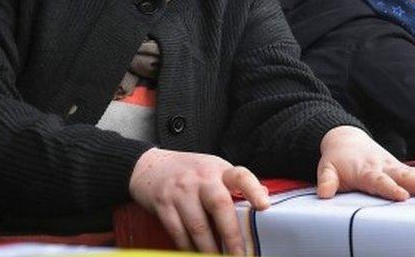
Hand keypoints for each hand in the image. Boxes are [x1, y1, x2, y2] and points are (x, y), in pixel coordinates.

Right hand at [129, 148, 269, 254]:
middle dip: (232, 235)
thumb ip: (236, 184)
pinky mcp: (164, 204)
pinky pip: (178, 232)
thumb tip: (265, 196)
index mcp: (219, 169)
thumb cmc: (189, 171)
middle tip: (240, 255)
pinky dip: (188, 248)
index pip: (241, 176)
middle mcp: (201, 178)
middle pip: (220, 205)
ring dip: (209, 249)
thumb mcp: (214, 169)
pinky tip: (196, 255)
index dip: (254, 190)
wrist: (149, 166)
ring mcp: (181, 191)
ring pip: (198, 225)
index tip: (264, 206)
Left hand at [316, 126, 414, 200]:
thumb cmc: (338, 158)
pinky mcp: (400, 167)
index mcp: (366, 170)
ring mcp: (394, 166)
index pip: (379, 181)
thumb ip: (327, 181)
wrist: (346, 138)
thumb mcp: (327, 168)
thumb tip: (324, 193)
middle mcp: (383, 167)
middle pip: (404, 177)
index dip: (390, 188)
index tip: (402, 196)